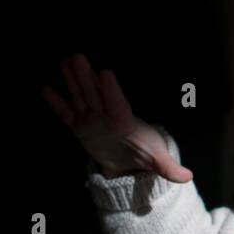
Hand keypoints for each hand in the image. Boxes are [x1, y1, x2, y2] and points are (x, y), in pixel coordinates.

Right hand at [41, 53, 193, 182]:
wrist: (129, 160)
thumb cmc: (143, 152)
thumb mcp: (157, 160)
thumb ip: (169, 168)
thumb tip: (188, 177)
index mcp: (123, 121)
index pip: (117, 103)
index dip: (111, 90)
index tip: (106, 73)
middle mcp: (105, 116)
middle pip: (94, 94)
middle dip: (86, 76)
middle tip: (78, 56)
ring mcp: (91, 119)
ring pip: (80, 97)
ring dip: (72, 80)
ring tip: (66, 61)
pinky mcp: (80, 126)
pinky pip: (66, 114)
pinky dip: (56, 103)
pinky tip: (46, 88)